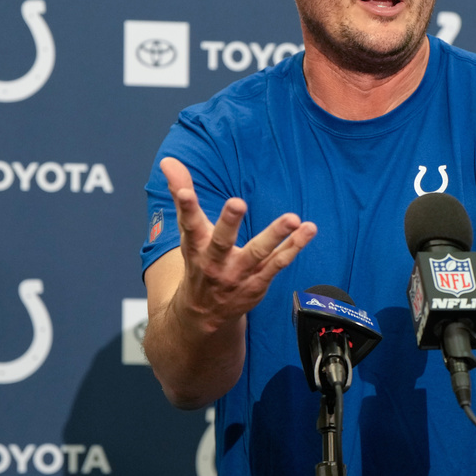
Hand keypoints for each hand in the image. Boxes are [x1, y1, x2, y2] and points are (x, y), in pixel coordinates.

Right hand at [160, 157, 317, 331]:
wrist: (202, 314)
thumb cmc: (198, 260)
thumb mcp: (188, 229)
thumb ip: (182, 193)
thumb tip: (168, 160)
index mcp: (195, 246)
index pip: (189, 224)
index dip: (185, 207)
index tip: (184, 192)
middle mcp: (214, 262)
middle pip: (221, 241)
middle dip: (228, 222)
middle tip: (237, 202)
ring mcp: (237, 275)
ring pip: (257, 254)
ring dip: (275, 236)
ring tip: (292, 218)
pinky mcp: (257, 284)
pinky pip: (277, 264)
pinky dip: (294, 247)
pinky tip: (308, 230)